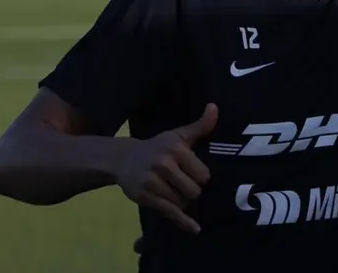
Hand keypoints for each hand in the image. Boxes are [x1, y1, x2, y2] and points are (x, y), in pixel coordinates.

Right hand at [115, 103, 217, 233]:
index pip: (204, 175)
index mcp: (176, 149)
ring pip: (183, 202)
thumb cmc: (157, 147)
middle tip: (183, 184)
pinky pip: (170, 212)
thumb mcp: (178, 135)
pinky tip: (195, 228)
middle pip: (195, 190)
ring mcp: (153, 182)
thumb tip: (215, 108)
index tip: (193, 173)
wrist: (123, 158)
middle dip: (192, 191)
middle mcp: (164, 164)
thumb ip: (200, 126)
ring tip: (174, 191)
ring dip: (183, 201)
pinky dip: (184, 222)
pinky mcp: (146, 197)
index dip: (201, 177)